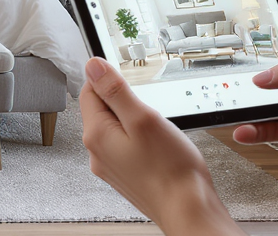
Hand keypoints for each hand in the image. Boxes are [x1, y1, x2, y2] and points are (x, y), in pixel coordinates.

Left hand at [81, 57, 244, 235]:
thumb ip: (115, 90)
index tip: (130, 86)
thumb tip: (93, 66)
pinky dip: (139, 140)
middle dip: (124, 104)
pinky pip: (125, 146)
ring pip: (115, 128)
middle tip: (149, 115)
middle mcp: (96, 152)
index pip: (88, 91)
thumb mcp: (143, 118)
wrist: (189, 211)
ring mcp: (110, 166)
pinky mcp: (124, 175)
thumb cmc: (171, 170)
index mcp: (96, 134)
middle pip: (101, 109)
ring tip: (156, 134)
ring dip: (133, 122)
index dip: (109, 81)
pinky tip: (158, 149)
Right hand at [232, 13, 277, 183]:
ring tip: (228, 98)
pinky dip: (250, 129)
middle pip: (267, 64)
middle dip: (247, 62)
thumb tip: (264, 76)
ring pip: (259, 97)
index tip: (246, 16)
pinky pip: (263, 127)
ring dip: (243, 99)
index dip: (271, 21)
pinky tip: (244, 129)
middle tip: (227, 60)